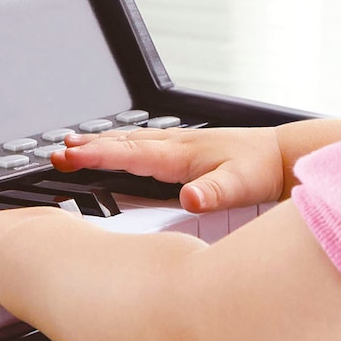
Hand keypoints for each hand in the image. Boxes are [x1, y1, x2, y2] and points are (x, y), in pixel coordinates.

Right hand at [53, 125, 288, 212]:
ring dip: (100, 142)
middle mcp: (175, 146)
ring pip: (130, 141)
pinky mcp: (184, 151)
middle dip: (87, 147)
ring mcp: (179, 145)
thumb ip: (212, 193)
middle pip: (122, 143)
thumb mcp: (238, 186)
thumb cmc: (261, 170)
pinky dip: (120, 146)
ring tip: (73, 143)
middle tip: (57, 151)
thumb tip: (190, 198)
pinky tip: (116, 149)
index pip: (129, 154)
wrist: (282, 156)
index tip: (68, 156)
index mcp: (179, 154)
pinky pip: (142, 145)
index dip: (96, 156)